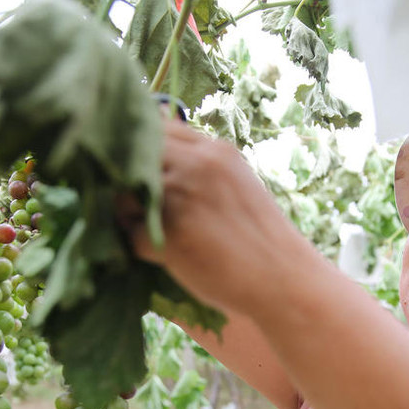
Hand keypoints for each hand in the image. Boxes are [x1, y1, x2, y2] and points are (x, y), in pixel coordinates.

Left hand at [126, 120, 314, 314]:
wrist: (284, 279)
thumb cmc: (260, 237)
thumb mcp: (237, 184)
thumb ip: (202, 165)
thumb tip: (157, 144)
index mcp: (215, 151)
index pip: (157, 129)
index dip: (142, 153)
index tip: (144, 174)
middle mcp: (196, 166)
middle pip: (132, 157)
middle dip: (128, 181)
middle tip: (141, 208)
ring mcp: (182, 198)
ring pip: (123, 195)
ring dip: (129, 215)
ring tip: (155, 233)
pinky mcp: (170, 235)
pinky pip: (131, 234)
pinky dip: (141, 248)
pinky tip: (166, 256)